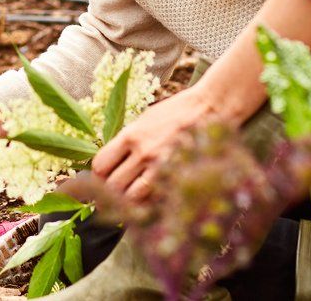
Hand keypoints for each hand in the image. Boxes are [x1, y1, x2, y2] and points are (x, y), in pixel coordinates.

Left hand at [91, 87, 211, 204]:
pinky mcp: (179, 176)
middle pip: (112, 186)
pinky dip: (150, 203)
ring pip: (131, 198)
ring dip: (129, 200)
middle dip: (111, 191)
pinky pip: (155, 201)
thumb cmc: (177, 112)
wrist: (212, 107)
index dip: (99, 175)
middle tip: (117, 191)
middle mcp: (143, 152)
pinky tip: (151, 197)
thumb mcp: (145, 120)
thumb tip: (111, 163)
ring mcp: (162, 166)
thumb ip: (127, 142)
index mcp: (131, 135)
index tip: (104, 177)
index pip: (100, 165)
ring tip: (134, 195)